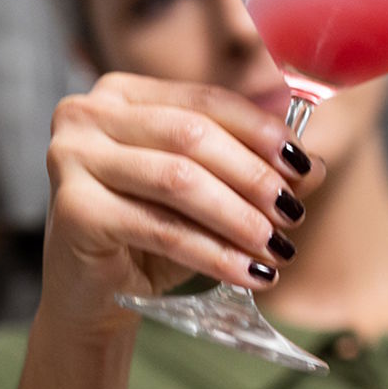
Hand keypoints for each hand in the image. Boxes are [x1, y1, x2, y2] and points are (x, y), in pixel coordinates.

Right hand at [38, 72, 323, 340]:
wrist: (94, 294)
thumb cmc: (150, 233)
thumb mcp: (208, 194)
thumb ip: (256, 171)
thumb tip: (316, 167)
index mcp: (123, 94)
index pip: (207, 100)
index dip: (261, 131)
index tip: (303, 166)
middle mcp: (88, 115)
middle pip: (193, 136)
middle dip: (253, 176)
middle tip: (294, 213)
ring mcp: (71, 158)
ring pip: (179, 180)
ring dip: (239, 217)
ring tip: (278, 248)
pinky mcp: (73, 209)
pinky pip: (161, 228)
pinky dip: (214, 254)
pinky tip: (249, 274)